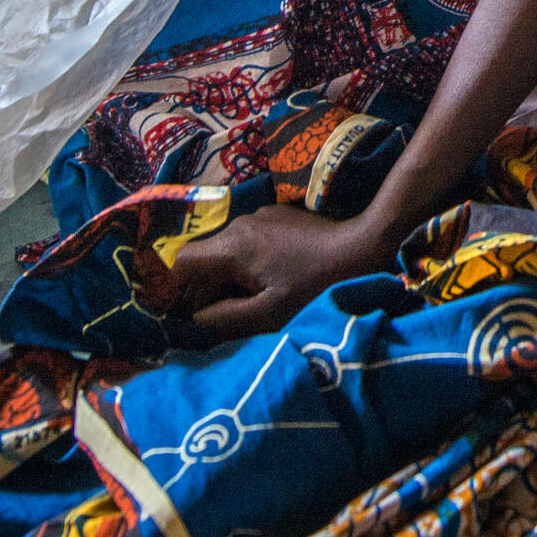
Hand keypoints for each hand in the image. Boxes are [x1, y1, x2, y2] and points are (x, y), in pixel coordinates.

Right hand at [165, 202, 391, 342]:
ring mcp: (260, 216)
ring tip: (250, 298)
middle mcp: (239, 223)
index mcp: (232, 246)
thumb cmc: (316, 285)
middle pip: (202, 257)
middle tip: (220, 312)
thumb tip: (192, 321)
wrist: (363, 246)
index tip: (182, 311)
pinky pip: (248, 241)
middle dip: (204, 286)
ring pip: (225, 249)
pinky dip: (247, 262)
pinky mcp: (277, 216)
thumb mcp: (269, 313)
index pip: (181, 262)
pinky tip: (270, 278)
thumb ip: (224, 319)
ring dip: (228, 275)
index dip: (173, 288)